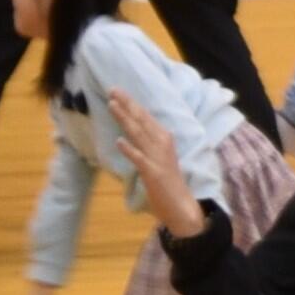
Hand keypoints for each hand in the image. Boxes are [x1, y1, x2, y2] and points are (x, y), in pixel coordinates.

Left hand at [102, 87, 207, 237]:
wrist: (182, 205)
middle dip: (127, 104)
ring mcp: (157, 157)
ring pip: (138, 134)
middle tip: (113, 89)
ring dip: (125, 118)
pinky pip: (139, 159)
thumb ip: (149, 144)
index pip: (146, 117)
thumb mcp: (159, 157)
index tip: (118, 92)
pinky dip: (130, 149)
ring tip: (112, 105)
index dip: (132, 104)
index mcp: (164, 138)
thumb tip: (134, 132)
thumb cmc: (168, 182)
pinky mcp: (153, 172)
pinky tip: (119, 141)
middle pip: (141, 120)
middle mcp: (162, 143)